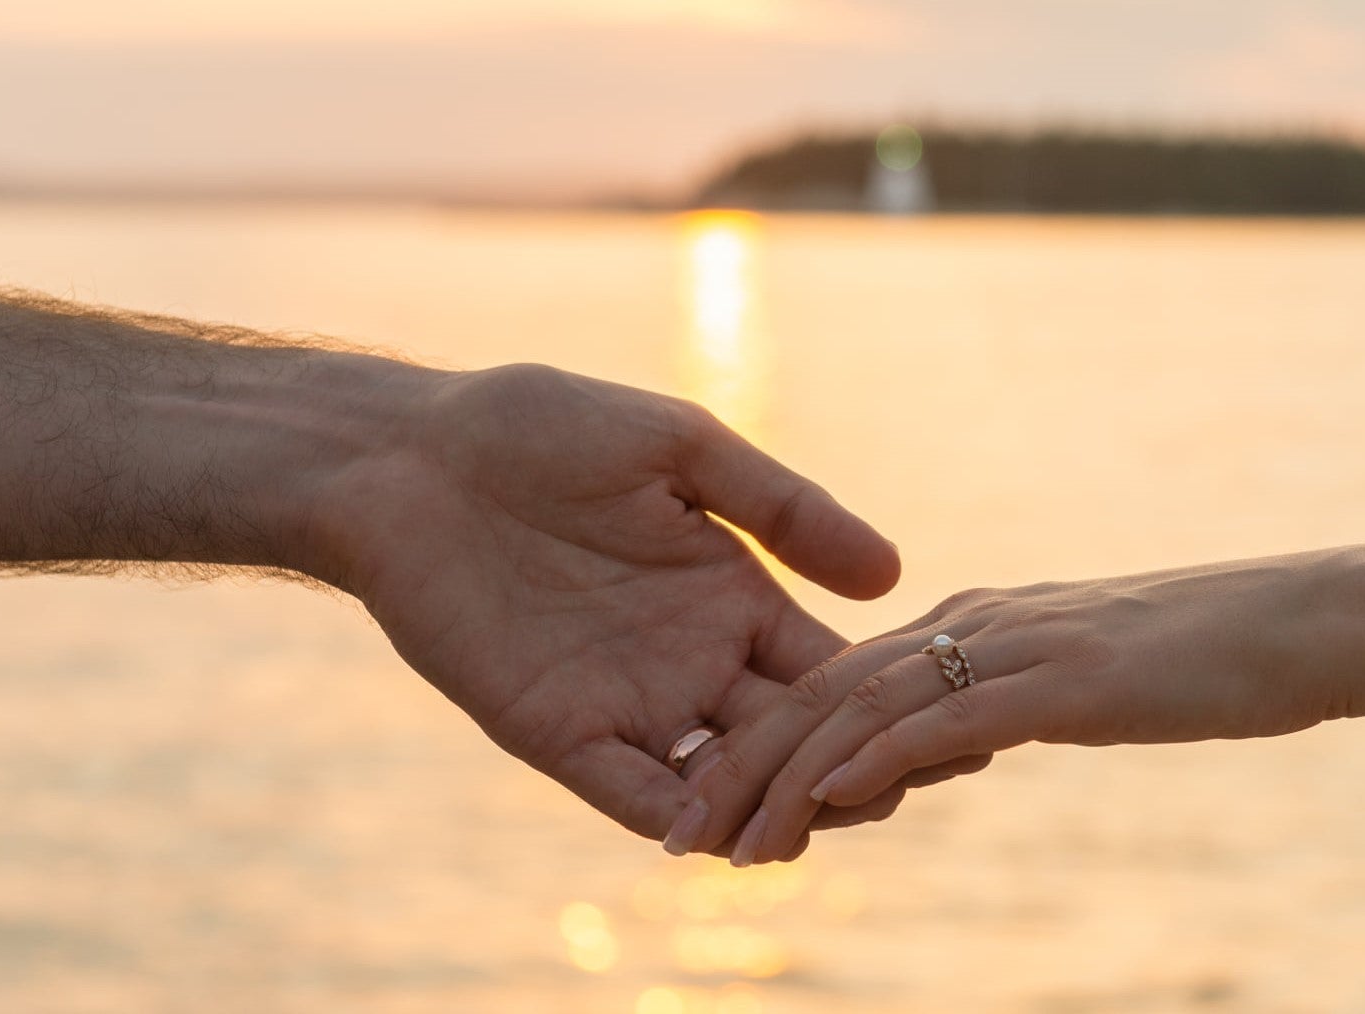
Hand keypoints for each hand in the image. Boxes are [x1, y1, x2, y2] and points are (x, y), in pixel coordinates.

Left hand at [297, 362, 928, 851]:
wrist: (410, 457)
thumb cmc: (541, 430)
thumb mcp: (680, 448)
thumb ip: (783, 507)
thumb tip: (895, 576)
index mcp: (733, 596)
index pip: (828, 670)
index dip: (886, 701)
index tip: (953, 725)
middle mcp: (691, 661)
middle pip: (791, 742)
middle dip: (844, 775)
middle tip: (901, 795)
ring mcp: (627, 702)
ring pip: (721, 784)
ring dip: (767, 812)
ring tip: (814, 828)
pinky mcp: (556, 731)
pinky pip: (629, 792)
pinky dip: (674, 820)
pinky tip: (712, 833)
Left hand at [694, 552, 1364, 864]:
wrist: (1302, 626)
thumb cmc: (1202, 663)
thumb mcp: (1079, 687)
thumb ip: (1003, 706)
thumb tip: (948, 751)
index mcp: (973, 621)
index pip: (841, 683)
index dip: (767, 747)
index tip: (715, 810)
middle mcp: (973, 621)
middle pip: (825, 692)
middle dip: (744, 768)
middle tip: (683, 839)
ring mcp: (1012, 644)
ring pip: (863, 708)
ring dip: (785, 779)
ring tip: (729, 843)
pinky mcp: (1056, 680)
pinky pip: (942, 721)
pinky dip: (872, 761)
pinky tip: (825, 804)